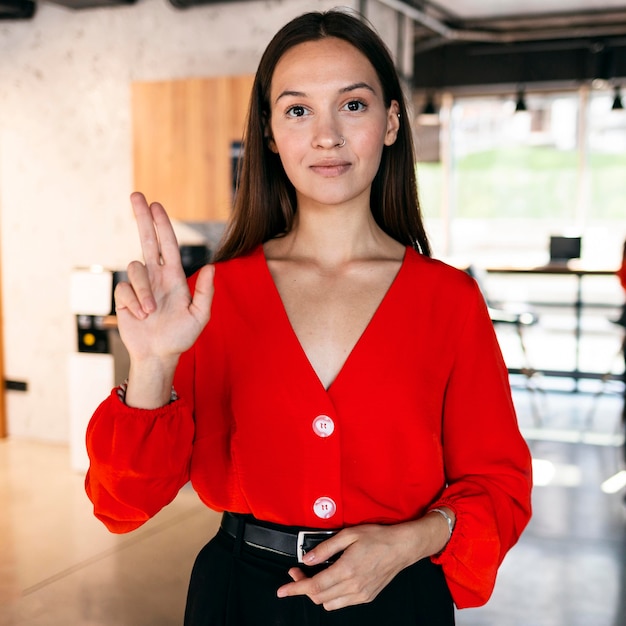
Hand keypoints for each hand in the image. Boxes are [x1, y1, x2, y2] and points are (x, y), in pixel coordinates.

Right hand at [114, 192, 213, 382]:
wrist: (158, 355)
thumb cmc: (181, 336)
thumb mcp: (199, 316)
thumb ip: (205, 293)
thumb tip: (211, 267)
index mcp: (174, 276)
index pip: (168, 244)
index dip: (162, 225)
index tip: (155, 204)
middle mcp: (156, 276)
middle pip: (146, 239)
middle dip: (142, 217)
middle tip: (137, 195)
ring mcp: (139, 285)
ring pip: (135, 269)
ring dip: (143, 291)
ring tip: (150, 312)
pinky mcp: (124, 297)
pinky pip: (125, 290)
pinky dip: (133, 303)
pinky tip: (139, 316)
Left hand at [276, 522, 422, 610]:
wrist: (402, 547)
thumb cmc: (377, 537)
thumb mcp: (348, 535)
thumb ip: (325, 548)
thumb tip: (306, 559)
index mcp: (346, 570)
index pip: (314, 586)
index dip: (295, 588)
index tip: (282, 590)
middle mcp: (353, 586)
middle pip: (318, 597)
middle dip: (302, 587)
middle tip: (298, 571)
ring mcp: (361, 594)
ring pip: (329, 604)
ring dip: (317, 593)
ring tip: (314, 576)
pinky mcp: (367, 597)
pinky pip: (342, 603)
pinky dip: (331, 596)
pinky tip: (332, 581)